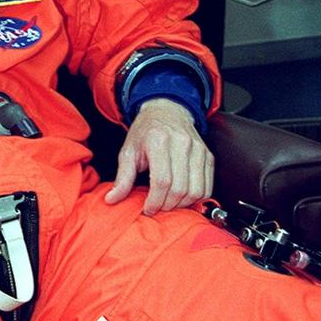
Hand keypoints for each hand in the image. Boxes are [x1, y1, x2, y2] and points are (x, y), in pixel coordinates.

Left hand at [104, 98, 213, 215]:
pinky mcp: (208, 156)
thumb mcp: (128, 151)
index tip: (147, 209)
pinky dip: (196, 198)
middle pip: (180, 188)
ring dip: (182, 204)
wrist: (167, 112)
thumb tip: (111, 199)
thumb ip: (122, 178)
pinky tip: (182, 198)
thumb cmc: (146, 132)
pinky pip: (207, 186)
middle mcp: (182, 144)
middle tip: (157, 207)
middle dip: (167, 205)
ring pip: (197, 190)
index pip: (162, 181)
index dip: (155, 201)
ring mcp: (198, 149)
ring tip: (169, 203)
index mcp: (159, 141)